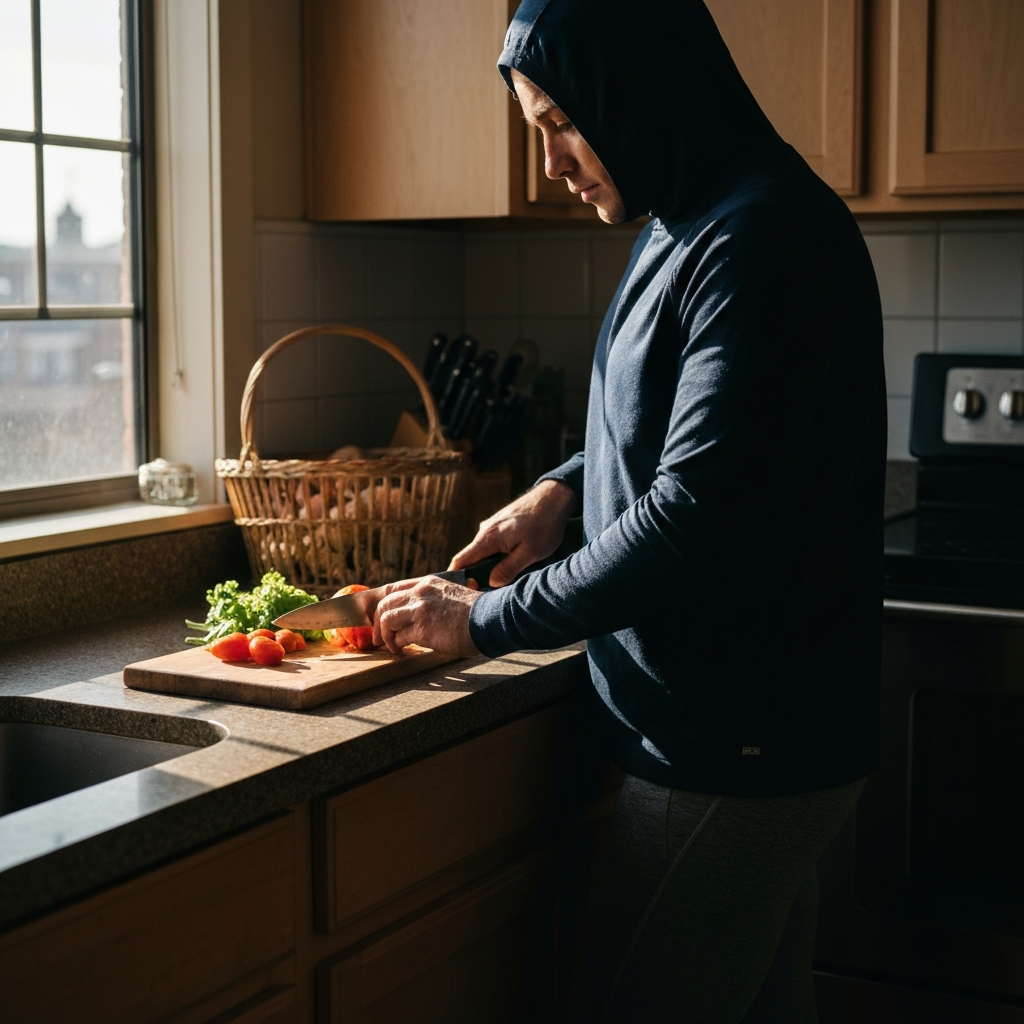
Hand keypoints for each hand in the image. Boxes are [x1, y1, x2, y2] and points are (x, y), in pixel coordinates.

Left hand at [372, 576, 482, 655]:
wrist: (490, 618)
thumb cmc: (477, 612)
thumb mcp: (451, 595)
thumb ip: (434, 600)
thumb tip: (420, 616)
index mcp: (428, 583)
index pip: (393, 589)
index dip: (382, 604)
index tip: (380, 617)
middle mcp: (421, 593)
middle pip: (384, 604)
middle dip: (377, 622)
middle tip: (379, 637)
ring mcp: (420, 609)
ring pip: (387, 619)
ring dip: (385, 636)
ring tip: (392, 647)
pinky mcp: (423, 629)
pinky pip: (399, 637)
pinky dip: (396, 646)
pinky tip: (402, 651)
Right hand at [450, 479, 577, 586]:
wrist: (554, 497)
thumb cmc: (544, 524)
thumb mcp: (530, 553)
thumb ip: (508, 569)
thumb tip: (491, 583)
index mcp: (488, 538)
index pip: (460, 561)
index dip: (458, 578)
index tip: (469, 590)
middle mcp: (485, 530)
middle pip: (471, 559)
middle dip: (479, 575)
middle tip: (498, 587)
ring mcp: (492, 526)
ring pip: (484, 552)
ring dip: (492, 565)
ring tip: (512, 572)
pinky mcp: (500, 524)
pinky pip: (493, 544)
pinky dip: (499, 555)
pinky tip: (516, 557)